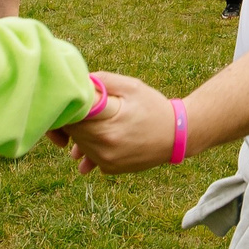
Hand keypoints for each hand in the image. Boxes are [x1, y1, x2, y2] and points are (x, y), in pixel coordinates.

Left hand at [56, 71, 179, 174]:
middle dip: (74, 119)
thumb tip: (78, 80)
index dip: (69, 107)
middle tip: (88, 107)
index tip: (76, 98)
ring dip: (82, 134)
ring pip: (79, 145)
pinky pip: (90, 157)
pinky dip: (92, 147)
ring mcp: (107, 162)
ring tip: (99, 122)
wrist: (178, 135)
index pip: (70, 119)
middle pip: (72, 133)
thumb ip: (103, 81)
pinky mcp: (111, 169)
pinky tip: (103, 137)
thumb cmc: (154, 107)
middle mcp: (104, 150)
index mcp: (106, 128)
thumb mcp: (131, 87)